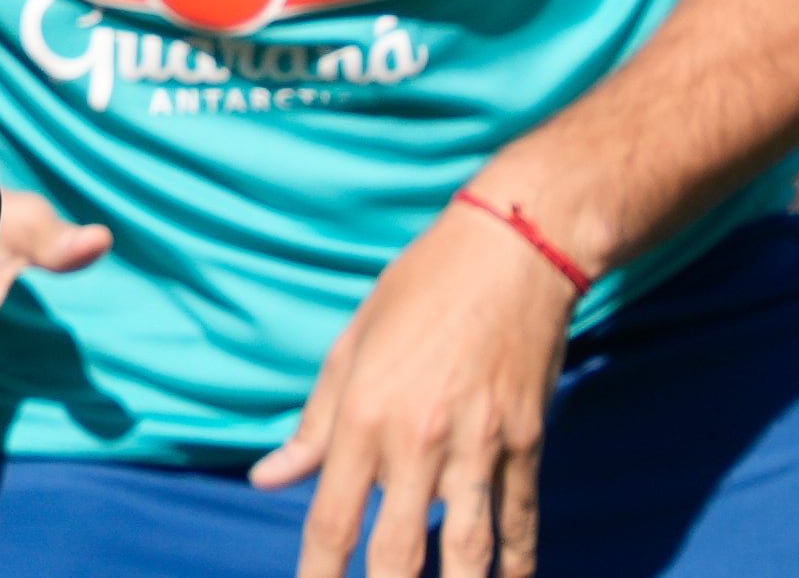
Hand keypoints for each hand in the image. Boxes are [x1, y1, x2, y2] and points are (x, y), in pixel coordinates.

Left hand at [252, 196, 581, 577]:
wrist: (510, 252)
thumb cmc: (417, 291)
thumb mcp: (350, 347)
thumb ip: (313, 425)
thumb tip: (269, 480)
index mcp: (364, 415)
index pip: (334, 517)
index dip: (319, 573)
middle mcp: (419, 440)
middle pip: (398, 551)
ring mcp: (481, 446)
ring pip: (468, 551)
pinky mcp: (529, 443)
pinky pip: (520, 520)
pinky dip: (517, 562)